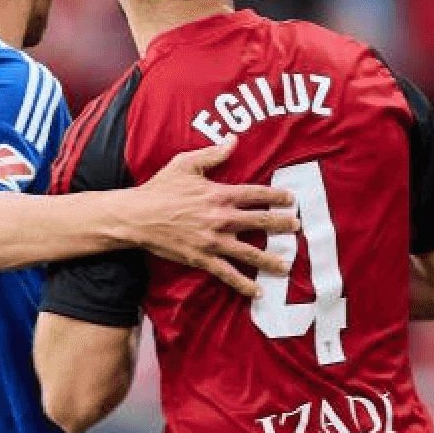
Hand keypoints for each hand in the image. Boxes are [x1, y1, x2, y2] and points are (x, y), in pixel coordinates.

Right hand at [126, 138, 299, 296]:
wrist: (136, 216)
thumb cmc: (160, 188)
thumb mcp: (185, 164)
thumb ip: (213, 154)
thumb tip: (233, 140)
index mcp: (219, 194)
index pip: (256, 194)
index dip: (277, 197)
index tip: (291, 200)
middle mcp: (221, 218)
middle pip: (260, 222)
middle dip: (282, 225)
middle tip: (297, 228)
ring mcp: (213, 241)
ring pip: (249, 253)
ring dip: (270, 260)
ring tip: (286, 266)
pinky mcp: (202, 259)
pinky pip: (227, 274)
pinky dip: (243, 284)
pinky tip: (257, 292)